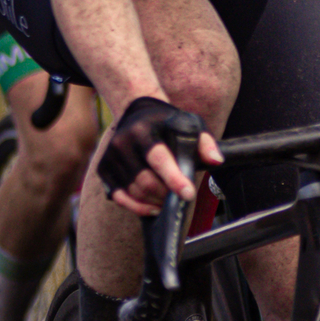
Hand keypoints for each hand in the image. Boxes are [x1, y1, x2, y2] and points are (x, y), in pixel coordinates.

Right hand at [95, 95, 222, 219]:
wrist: (136, 113)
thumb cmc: (168, 122)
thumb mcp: (190, 124)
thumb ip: (205, 142)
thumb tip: (216, 161)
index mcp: (143, 129)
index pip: (159, 158)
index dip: (174, 179)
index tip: (188, 194)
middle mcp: (122, 142)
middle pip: (145, 181)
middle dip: (165, 194)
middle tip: (180, 198)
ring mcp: (110, 156)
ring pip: (133, 191)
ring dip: (154, 201)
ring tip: (168, 201)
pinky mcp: (103, 169)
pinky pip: (119, 197)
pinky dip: (137, 207)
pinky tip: (153, 207)